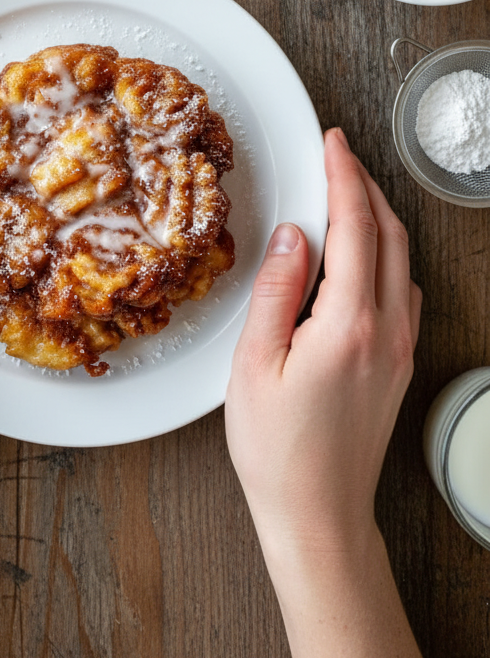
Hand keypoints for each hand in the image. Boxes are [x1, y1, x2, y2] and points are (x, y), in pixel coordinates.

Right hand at [225, 127, 421, 571]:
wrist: (318, 515)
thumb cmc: (278, 450)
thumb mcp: (254, 363)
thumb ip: (276, 289)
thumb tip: (292, 233)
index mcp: (349, 324)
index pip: (355, 227)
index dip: (342, 176)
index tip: (331, 143)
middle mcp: (388, 331)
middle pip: (390, 235)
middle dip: (365, 186)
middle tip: (337, 156)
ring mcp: (401, 349)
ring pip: (402, 261)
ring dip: (378, 218)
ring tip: (345, 195)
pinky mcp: (400, 365)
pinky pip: (404, 291)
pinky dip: (386, 255)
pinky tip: (362, 257)